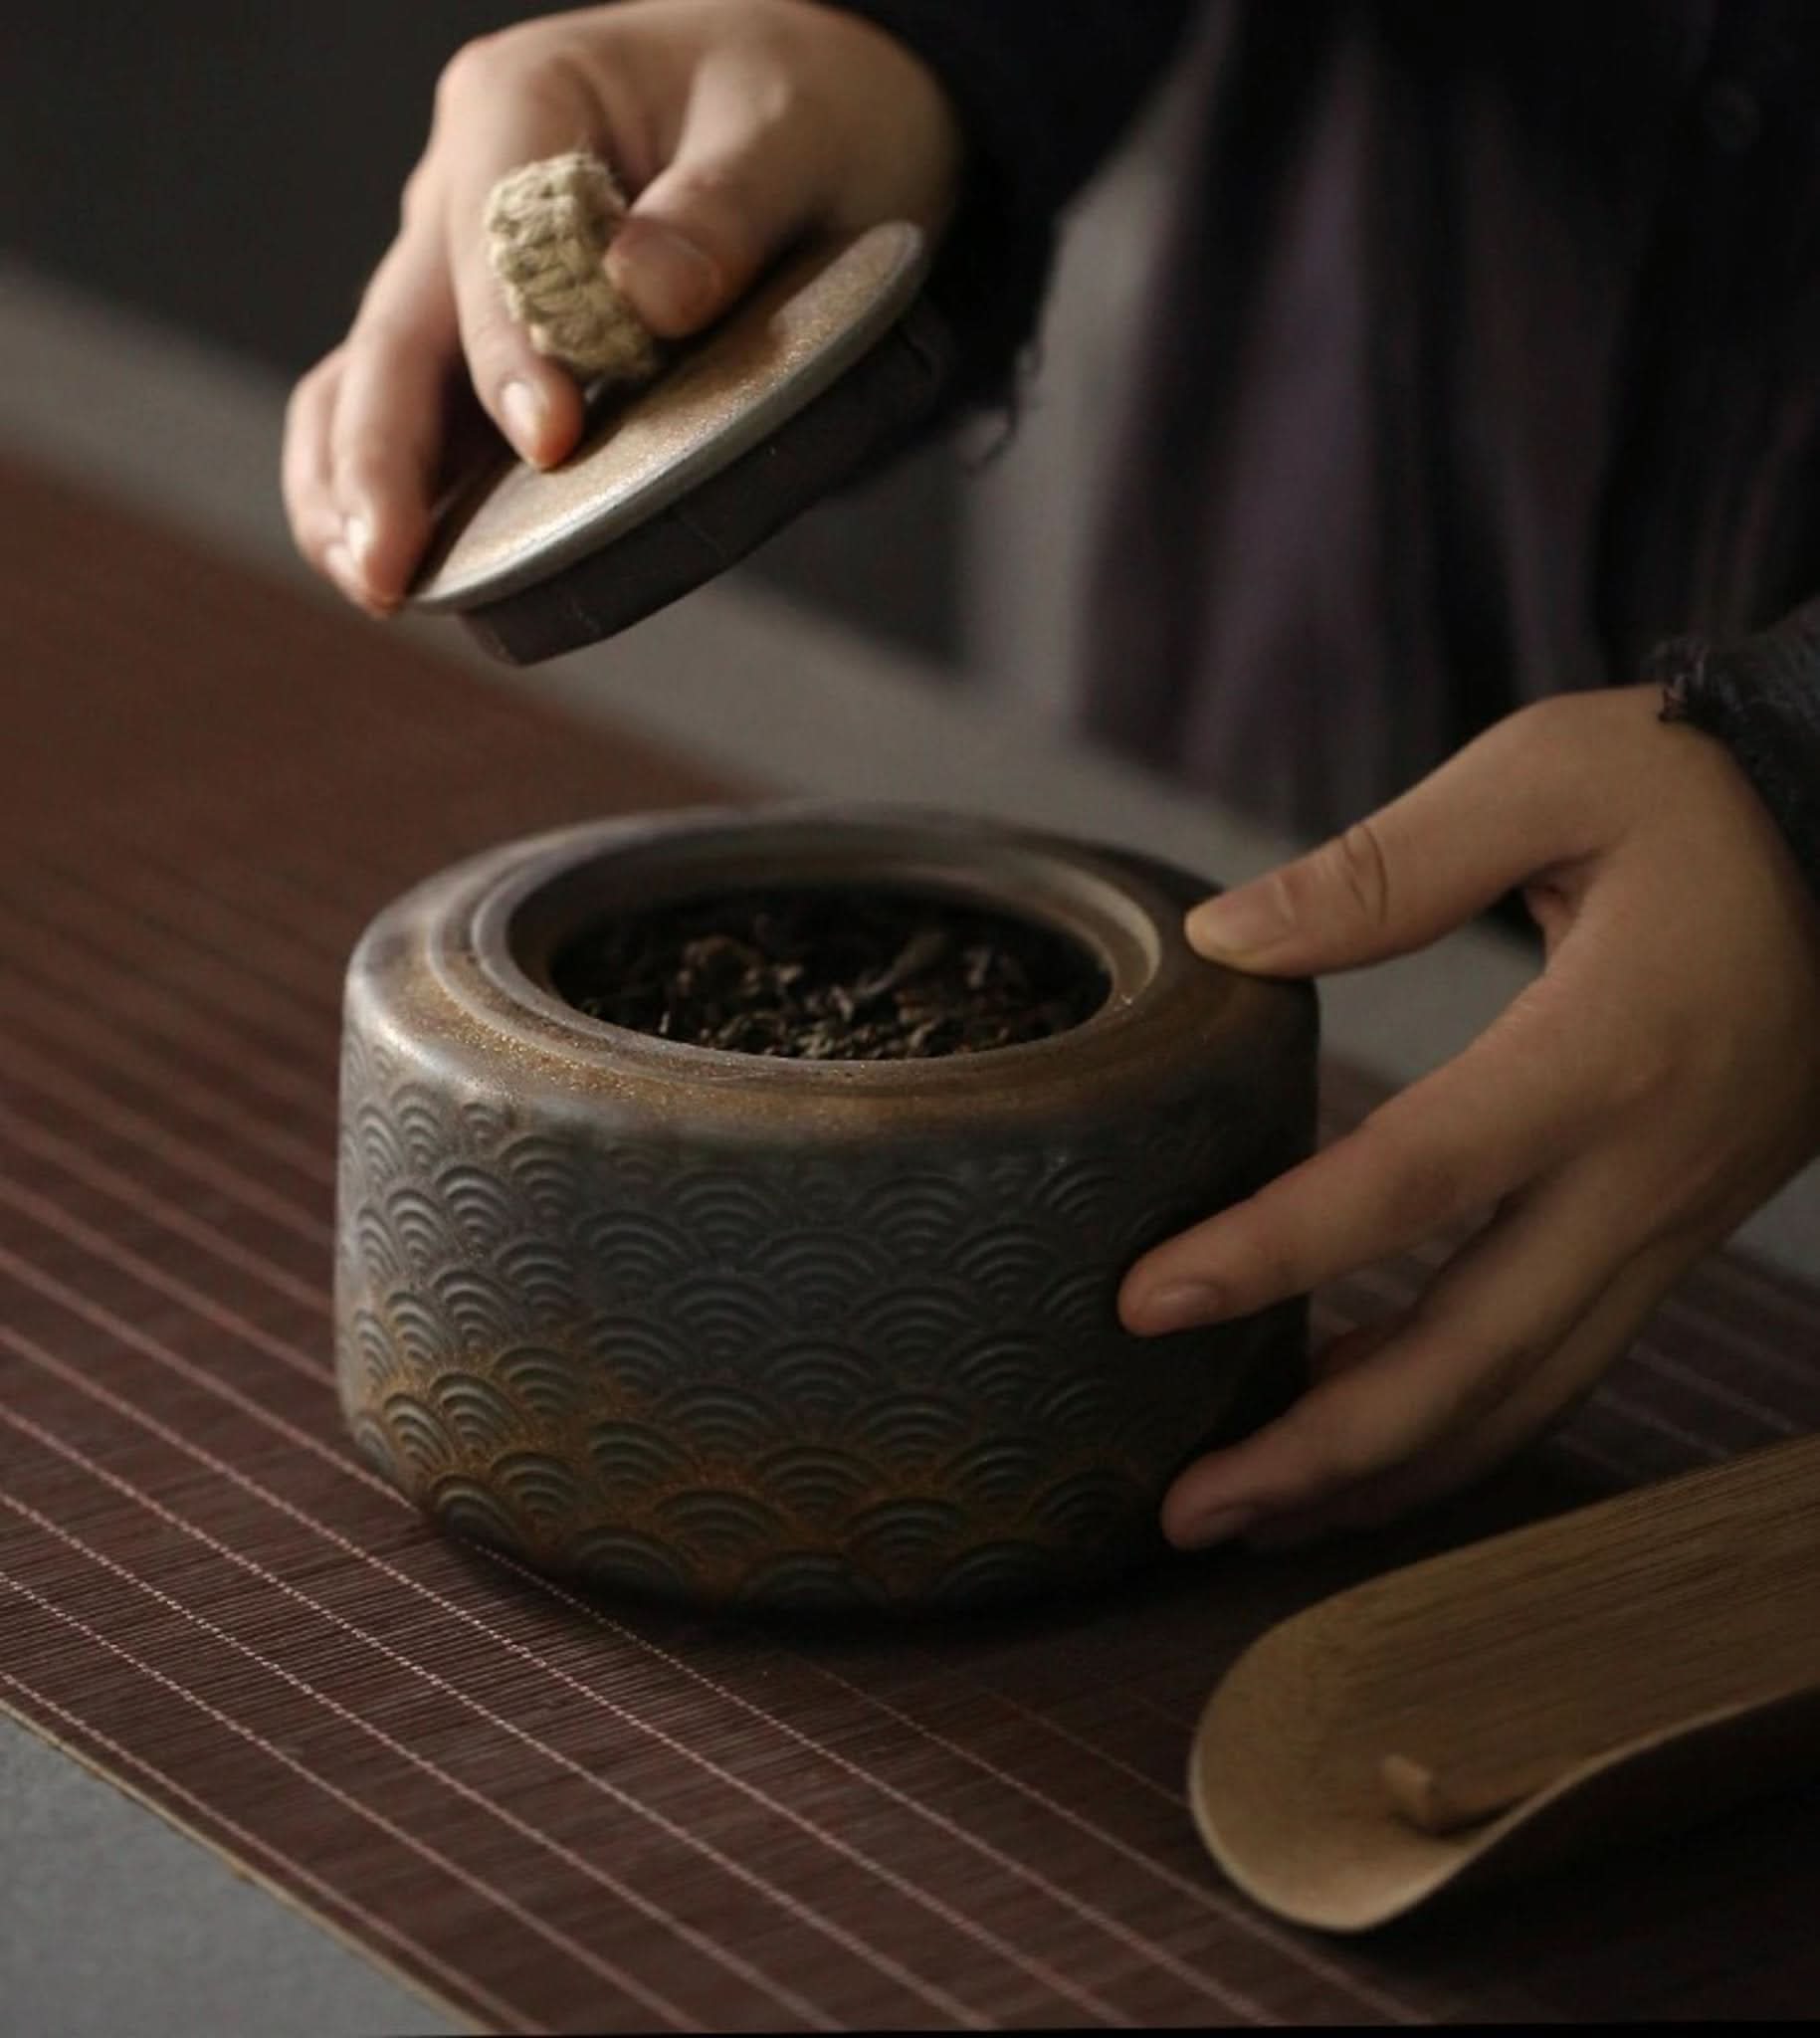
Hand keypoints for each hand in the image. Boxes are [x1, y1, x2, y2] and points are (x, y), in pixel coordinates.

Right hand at [282, 0, 961, 613]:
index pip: (494, 238)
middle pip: (396, 327)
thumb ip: (723, 210)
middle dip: (383, 454)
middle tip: (387, 565)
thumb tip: (647, 294)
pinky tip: (393, 565)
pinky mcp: (480, 336)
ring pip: (366, 375)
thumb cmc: (799, 107)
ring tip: (369, 579)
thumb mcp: (793, 134)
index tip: (549, 439)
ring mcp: (459, 264)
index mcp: (527, 101)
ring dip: (352, 480)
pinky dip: (380, 483)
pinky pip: (402, 409)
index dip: (512, 348)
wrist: (806, 108)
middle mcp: (464, 182)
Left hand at [1119, 685, 1819, 1549]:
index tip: (1147, 1304)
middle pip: (1475, 1356)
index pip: (1413, 1181)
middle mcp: (1645, 1170)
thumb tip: (1223, 941)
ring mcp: (1671, 1219)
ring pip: (1525, 1393)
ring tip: (1249, 1515)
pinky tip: (1359, 1438)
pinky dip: (1455, 1425)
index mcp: (1605, 1051)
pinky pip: (1559, 1362)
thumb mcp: (1550, 775)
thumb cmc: (1708, 793)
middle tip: (1184, 1509)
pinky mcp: (1672, 1230)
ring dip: (1384, 1472)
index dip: (1273, 1253)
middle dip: (1322, 1453)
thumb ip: (1383, 868)